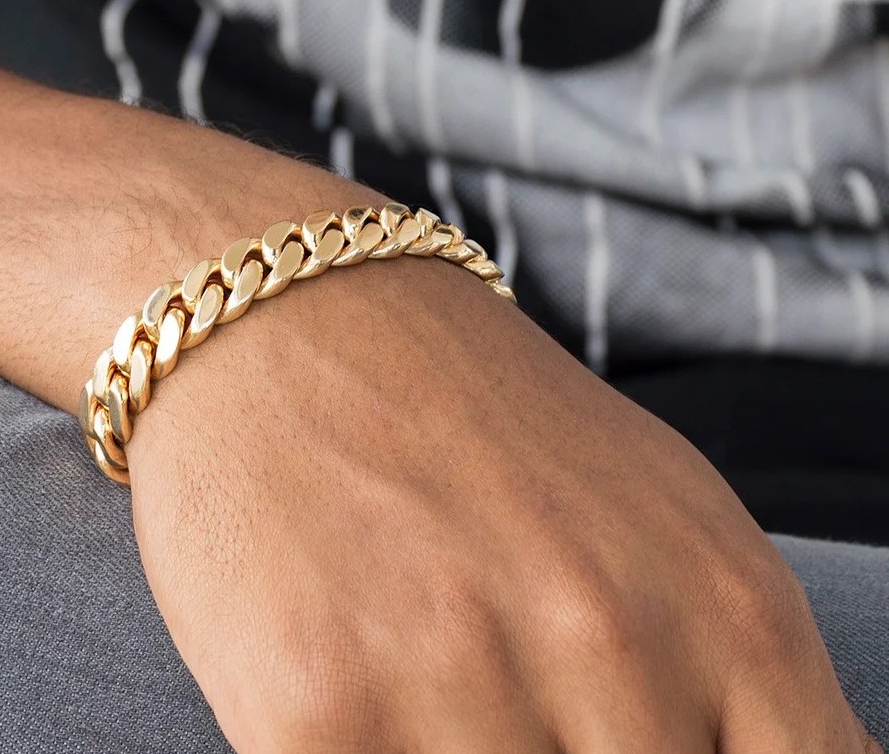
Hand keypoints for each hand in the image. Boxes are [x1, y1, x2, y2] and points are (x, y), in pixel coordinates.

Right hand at [127, 253, 879, 751]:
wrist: (291, 316)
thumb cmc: (472, 418)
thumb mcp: (665, 521)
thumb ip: (736, 672)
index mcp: (728, 609)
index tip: (662, 747)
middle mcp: (606, 644)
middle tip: (522, 709)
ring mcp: (455, 678)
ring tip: (431, 691)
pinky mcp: (313, 715)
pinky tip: (363, 703)